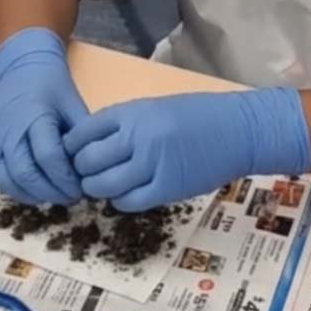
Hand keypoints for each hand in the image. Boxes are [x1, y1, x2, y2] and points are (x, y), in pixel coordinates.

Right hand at [0, 28, 87, 204]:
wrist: (22, 70)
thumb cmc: (54, 89)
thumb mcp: (75, 107)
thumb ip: (82, 138)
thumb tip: (93, 172)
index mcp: (35, 115)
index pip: (48, 156)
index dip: (65, 179)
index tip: (80, 189)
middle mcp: (9, 127)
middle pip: (24, 172)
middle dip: (50, 192)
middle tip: (69, 197)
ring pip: (4, 179)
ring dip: (30, 194)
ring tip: (51, 195)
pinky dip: (10, 188)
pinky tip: (30, 189)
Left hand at [64, 87, 310, 211]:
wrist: (237, 131)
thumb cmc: (197, 116)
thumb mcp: (154, 108)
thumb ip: (124, 125)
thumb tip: (92, 146)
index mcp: (131, 113)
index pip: (82, 133)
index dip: (72, 148)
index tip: (74, 155)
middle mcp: (136, 137)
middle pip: (87, 161)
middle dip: (82, 171)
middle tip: (89, 175)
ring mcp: (150, 164)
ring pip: (103, 185)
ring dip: (98, 189)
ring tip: (105, 187)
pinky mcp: (166, 189)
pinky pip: (127, 202)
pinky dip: (120, 201)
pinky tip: (127, 195)